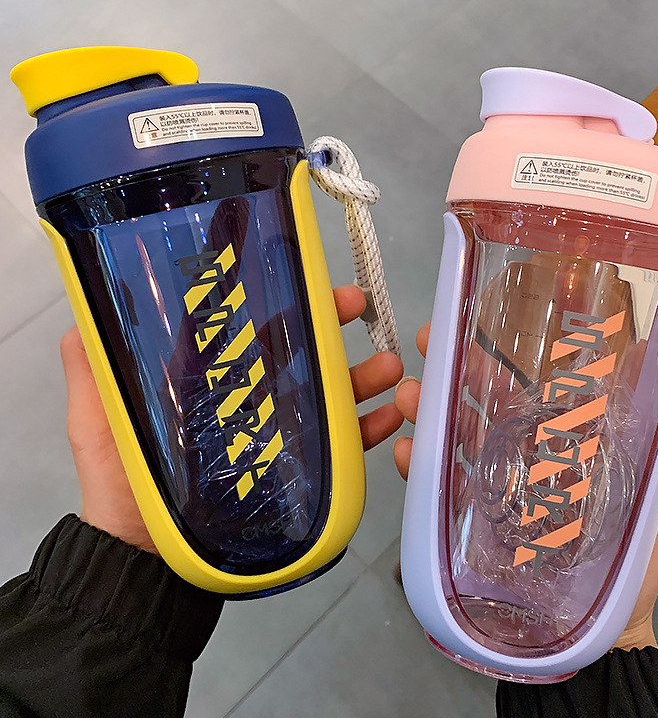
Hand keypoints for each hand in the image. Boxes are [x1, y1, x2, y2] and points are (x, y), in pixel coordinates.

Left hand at [60, 284, 403, 554]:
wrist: (143, 560)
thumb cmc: (121, 486)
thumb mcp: (96, 420)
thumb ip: (91, 368)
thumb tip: (83, 313)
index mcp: (213, 380)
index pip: (254, 329)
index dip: (284, 301)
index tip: (309, 281)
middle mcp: (249, 400)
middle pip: (300, 355)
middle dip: (333, 328)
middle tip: (359, 309)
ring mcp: (274, 436)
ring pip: (328, 397)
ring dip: (363, 378)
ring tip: (390, 369)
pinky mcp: (292, 475)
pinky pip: (337, 450)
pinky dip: (366, 433)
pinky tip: (389, 419)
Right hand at [393, 322, 657, 650]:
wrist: (609, 631)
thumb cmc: (637, 557)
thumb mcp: (653, 487)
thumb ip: (646, 427)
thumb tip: (638, 351)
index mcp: (560, 441)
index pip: (526, 386)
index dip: (499, 353)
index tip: (476, 320)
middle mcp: (521, 457)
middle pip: (480, 405)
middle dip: (451, 370)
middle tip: (427, 340)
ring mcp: (494, 489)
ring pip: (454, 440)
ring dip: (429, 412)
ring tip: (412, 395)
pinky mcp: (472, 524)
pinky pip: (442, 491)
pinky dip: (421, 470)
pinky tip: (410, 451)